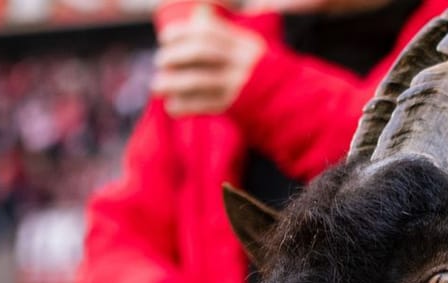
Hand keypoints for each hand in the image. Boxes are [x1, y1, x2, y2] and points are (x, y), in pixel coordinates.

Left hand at [152, 6, 266, 116]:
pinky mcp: (237, 106)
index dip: (181, 32)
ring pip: (198, 80)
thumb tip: (199, 11)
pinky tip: (171, 106)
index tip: (165, 37)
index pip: (207, 30)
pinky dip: (184, 106)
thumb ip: (224, 30)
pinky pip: (204, 105)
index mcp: (244, 43)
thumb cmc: (263, 72)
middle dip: (174, 55)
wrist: (290, 104)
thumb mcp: (250, 46)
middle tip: (160, 61)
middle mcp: (242, 62)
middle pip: (201, 52)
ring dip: (172, 82)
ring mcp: (239, 85)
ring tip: (157, 85)